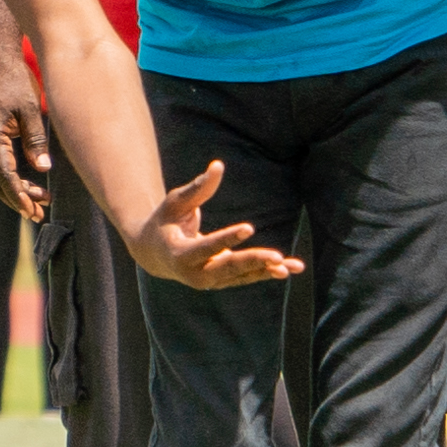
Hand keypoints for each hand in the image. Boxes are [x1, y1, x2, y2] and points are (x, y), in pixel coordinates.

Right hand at [0, 86, 50, 222]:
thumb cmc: (13, 80)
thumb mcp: (31, 108)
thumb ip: (35, 140)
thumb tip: (43, 169)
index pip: (4, 175)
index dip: (19, 195)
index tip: (32, 209)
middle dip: (16, 199)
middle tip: (39, 214)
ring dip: (14, 190)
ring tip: (40, 201)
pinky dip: (9, 176)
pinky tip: (27, 183)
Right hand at [128, 159, 301, 289]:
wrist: (154, 253)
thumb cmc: (165, 220)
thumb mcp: (175, 202)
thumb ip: (197, 188)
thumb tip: (218, 165)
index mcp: (179, 254)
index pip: (206, 247)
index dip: (227, 238)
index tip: (249, 227)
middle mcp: (194, 274)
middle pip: (227, 268)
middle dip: (253, 261)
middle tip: (277, 256)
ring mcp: (209, 281)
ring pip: (241, 276)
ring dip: (266, 270)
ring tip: (291, 266)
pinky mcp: (221, 281)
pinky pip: (246, 277)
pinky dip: (267, 272)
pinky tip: (290, 268)